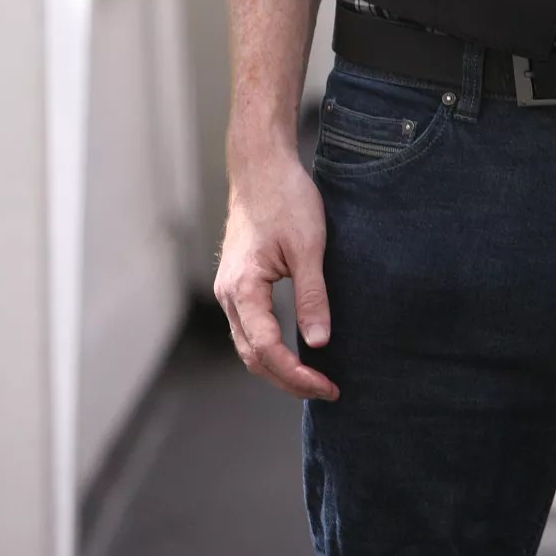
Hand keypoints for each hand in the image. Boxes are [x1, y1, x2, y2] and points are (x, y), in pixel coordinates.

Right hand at [213, 153, 339, 400]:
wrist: (261, 165)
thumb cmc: (285, 198)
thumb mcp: (309, 246)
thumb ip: (312, 296)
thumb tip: (319, 343)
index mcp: (242, 288)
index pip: (268, 350)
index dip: (297, 375)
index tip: (328, 386)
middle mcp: (228, 294)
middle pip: (253, 356)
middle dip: (288, 379)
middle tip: (325, 389)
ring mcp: (228, 288)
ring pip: (248, 345)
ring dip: (277, 367)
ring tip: (312, 378)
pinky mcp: (236, 281)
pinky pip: (248, 327)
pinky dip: (268, 347)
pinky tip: (292, 350)